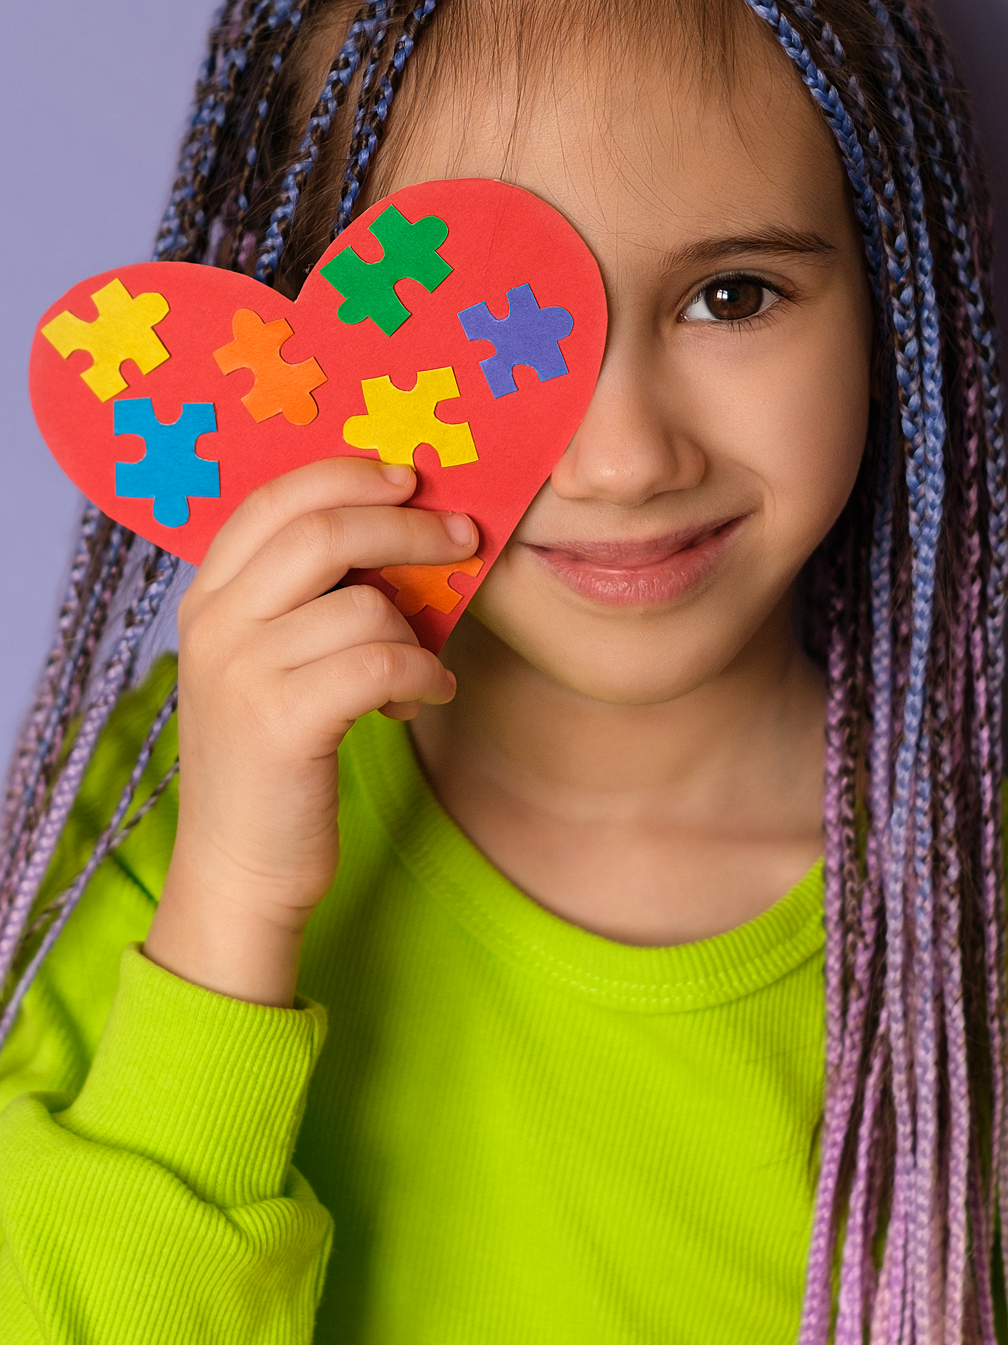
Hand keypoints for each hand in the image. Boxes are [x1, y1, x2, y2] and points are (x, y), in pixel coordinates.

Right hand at [144, 457, 475, 1004]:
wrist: (240, 869)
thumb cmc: (274, 759)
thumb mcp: (268, 662)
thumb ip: (305, 596)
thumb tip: (400, 525)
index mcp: (207, 596)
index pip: (274, 497)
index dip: (347, 475)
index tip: (409, 479)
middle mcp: (213, 623)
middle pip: (324, 531)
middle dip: (408, 527)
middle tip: (463, 537)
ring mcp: (240, 671)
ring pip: (366, 605)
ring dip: (419, 632)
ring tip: (422, 668)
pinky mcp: (281, 722)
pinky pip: (382, 663)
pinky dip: (423, 676)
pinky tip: (426, 698)